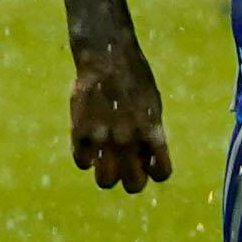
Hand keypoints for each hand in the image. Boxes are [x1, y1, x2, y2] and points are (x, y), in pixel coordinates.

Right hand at [69, 39, 174, 191]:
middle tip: (126, 165)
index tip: (148, 161)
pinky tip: (89, 144)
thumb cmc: (134, 78)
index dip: (155, 170)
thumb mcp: (153, 105)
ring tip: (106, 159)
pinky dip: (86, 158)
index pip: (162, 173)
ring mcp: (103, 137)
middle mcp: (129, 139)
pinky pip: (82, 162)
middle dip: (131, 179)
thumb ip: (150, 134)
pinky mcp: (80, 130)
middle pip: (133, 186)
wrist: (106, 56)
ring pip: (105, 181)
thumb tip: (144, 159)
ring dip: (107, 174)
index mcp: (152, 132)